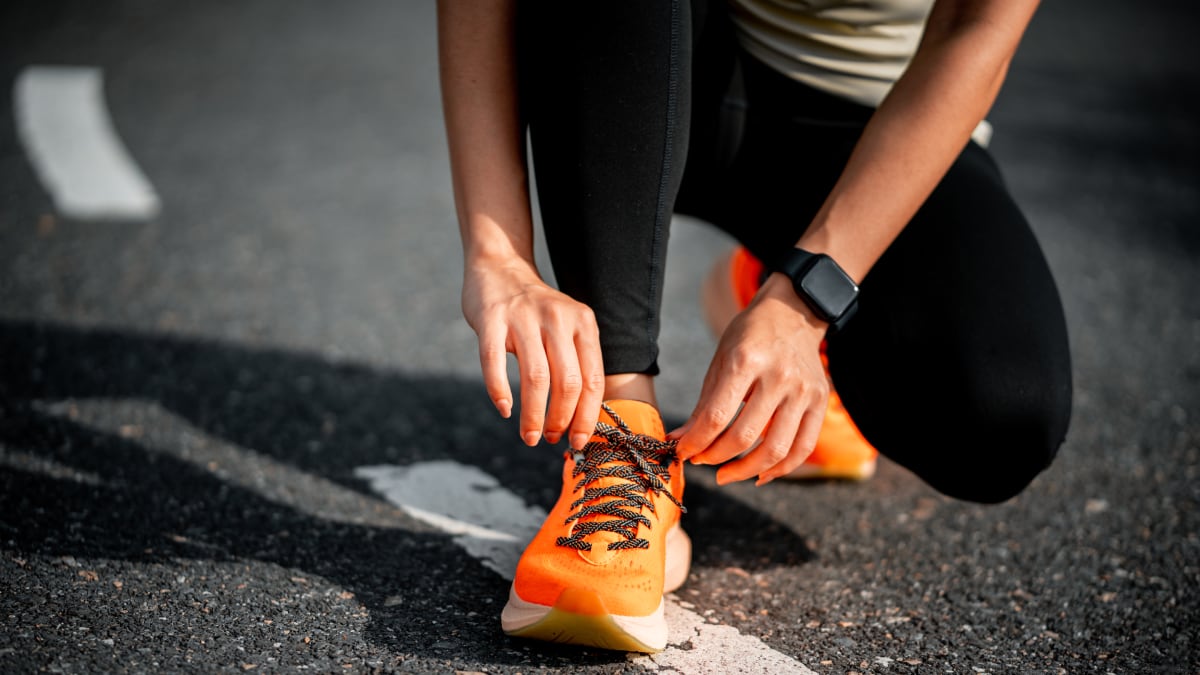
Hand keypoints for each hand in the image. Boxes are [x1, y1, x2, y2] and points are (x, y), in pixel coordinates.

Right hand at [462, 257, 604, 449]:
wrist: (500, 268)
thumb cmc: (536, 313)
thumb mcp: (568, 327)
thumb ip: (577, 363)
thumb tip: (580, 420)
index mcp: (583, 323)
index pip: (592, 380)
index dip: (586, 416)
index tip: (578, 440)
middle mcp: (557, 318)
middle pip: (568, 382)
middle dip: (560, 420)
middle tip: (549, 438)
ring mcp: (523, 317)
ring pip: (536, 378)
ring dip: (533, 415)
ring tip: (529, 436)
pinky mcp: (492, 318)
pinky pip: (495, 361)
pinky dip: (499, 390)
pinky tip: (504, 409)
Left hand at [669, 274, 828, 484]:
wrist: (793, 313)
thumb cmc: (749, 337)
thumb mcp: (720, 361)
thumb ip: (703, 405)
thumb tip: (679, 441)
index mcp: (746, 361)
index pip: (716, 416)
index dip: (695, 442)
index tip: (683, 452)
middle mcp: (779, 376)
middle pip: (744, 436)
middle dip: (716, 457)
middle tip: (702, 462)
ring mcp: (803, 391)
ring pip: (776, 449)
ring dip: (746, 471)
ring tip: (726, 474)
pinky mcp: (820, 401)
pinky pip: (803, 447)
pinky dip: (781, 469)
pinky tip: (760, 475)